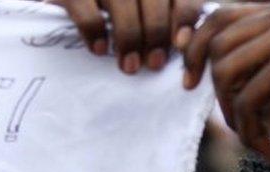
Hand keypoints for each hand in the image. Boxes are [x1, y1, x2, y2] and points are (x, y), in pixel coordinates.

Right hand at [56, 0, 203, 72]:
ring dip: (129, 37)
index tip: (181, 45)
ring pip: (121, 2)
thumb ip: (164, 19)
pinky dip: (94, 31)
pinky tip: (99, 50)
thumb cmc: (111, 9)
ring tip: (129, 66)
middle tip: (153, 64)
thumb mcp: (142, 10)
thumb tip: (183, 48)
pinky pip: (85, 8)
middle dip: (156, 34)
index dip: (184, 17)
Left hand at [182, 1, 269, 162]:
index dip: (194, 46)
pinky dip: (249, 132)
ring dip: (231, 114)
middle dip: (212, 89)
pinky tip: (268, 148)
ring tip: (253, 135)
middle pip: (215, 45)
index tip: (186, 79)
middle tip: (230, 121)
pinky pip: (244, 103)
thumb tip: (204, 60)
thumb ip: (261, 54)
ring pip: (224, 74)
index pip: (218, 15)